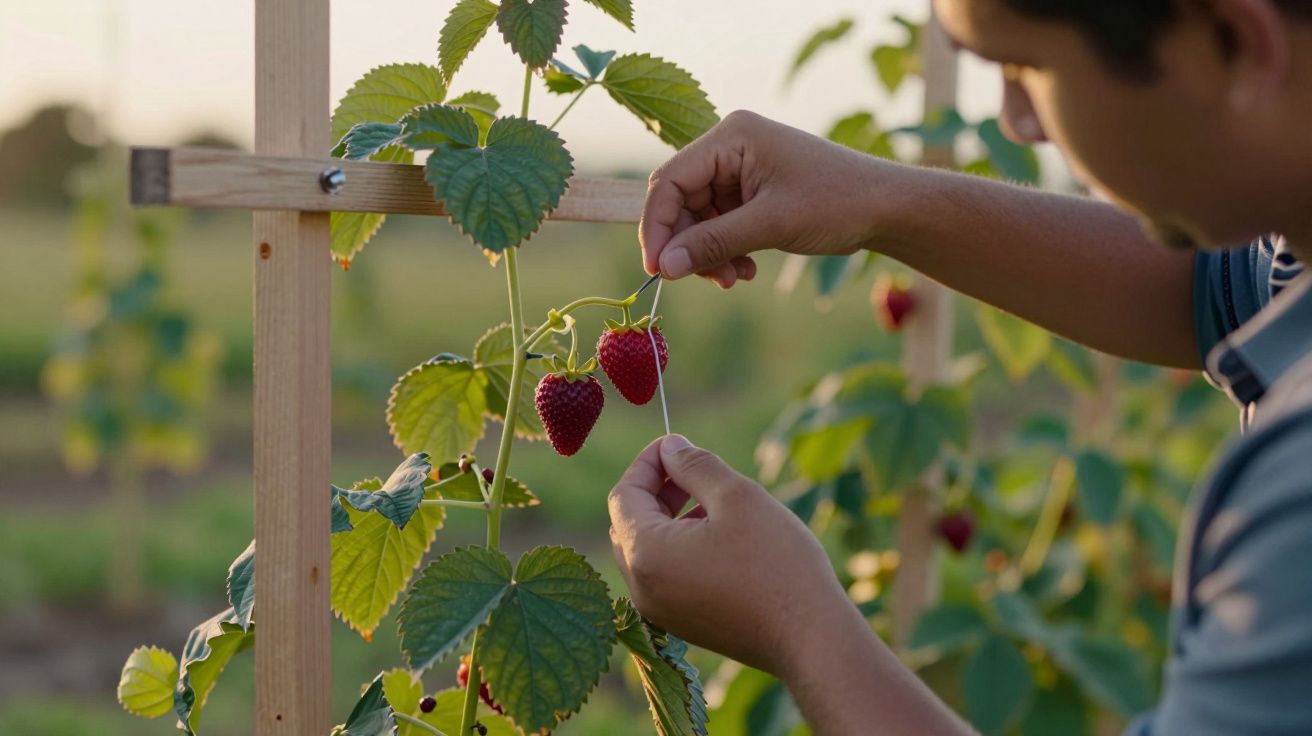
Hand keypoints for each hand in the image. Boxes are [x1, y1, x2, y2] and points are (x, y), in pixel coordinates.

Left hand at [607, 434, 856, 674]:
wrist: (812, 639)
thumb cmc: (776, 563)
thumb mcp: (737, 496)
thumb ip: (695, 465)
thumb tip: (670, 447)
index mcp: (646, 554)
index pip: (624, 495)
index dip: (648, 462)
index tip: (677, 443)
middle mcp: (642, 588)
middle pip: (629, 524)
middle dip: (657, 489)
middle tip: (693, 467)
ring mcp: (662, 612)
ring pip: (649, 550)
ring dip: (671, 517)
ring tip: (713, 499)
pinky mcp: (684, 624)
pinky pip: (667, 576)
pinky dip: (682, 547)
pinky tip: (720, 535)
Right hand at [640, 110, 903, 287]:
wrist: (885, 208)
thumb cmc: (837, 203)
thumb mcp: (771, 224)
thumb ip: (714, 243)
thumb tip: (665, 268)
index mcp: (731, 136)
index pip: (670, 181)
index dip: (658, 227)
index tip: (658, 269)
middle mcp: (729, 147)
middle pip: (681, 202)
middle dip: (689, 245)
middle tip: (708, 280)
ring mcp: (739, 170)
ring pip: (698, 219)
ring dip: (710, 254)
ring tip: (735, 279)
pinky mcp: (750, 193)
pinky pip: (719, 225)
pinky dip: (726, 251)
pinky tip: (747, 270)